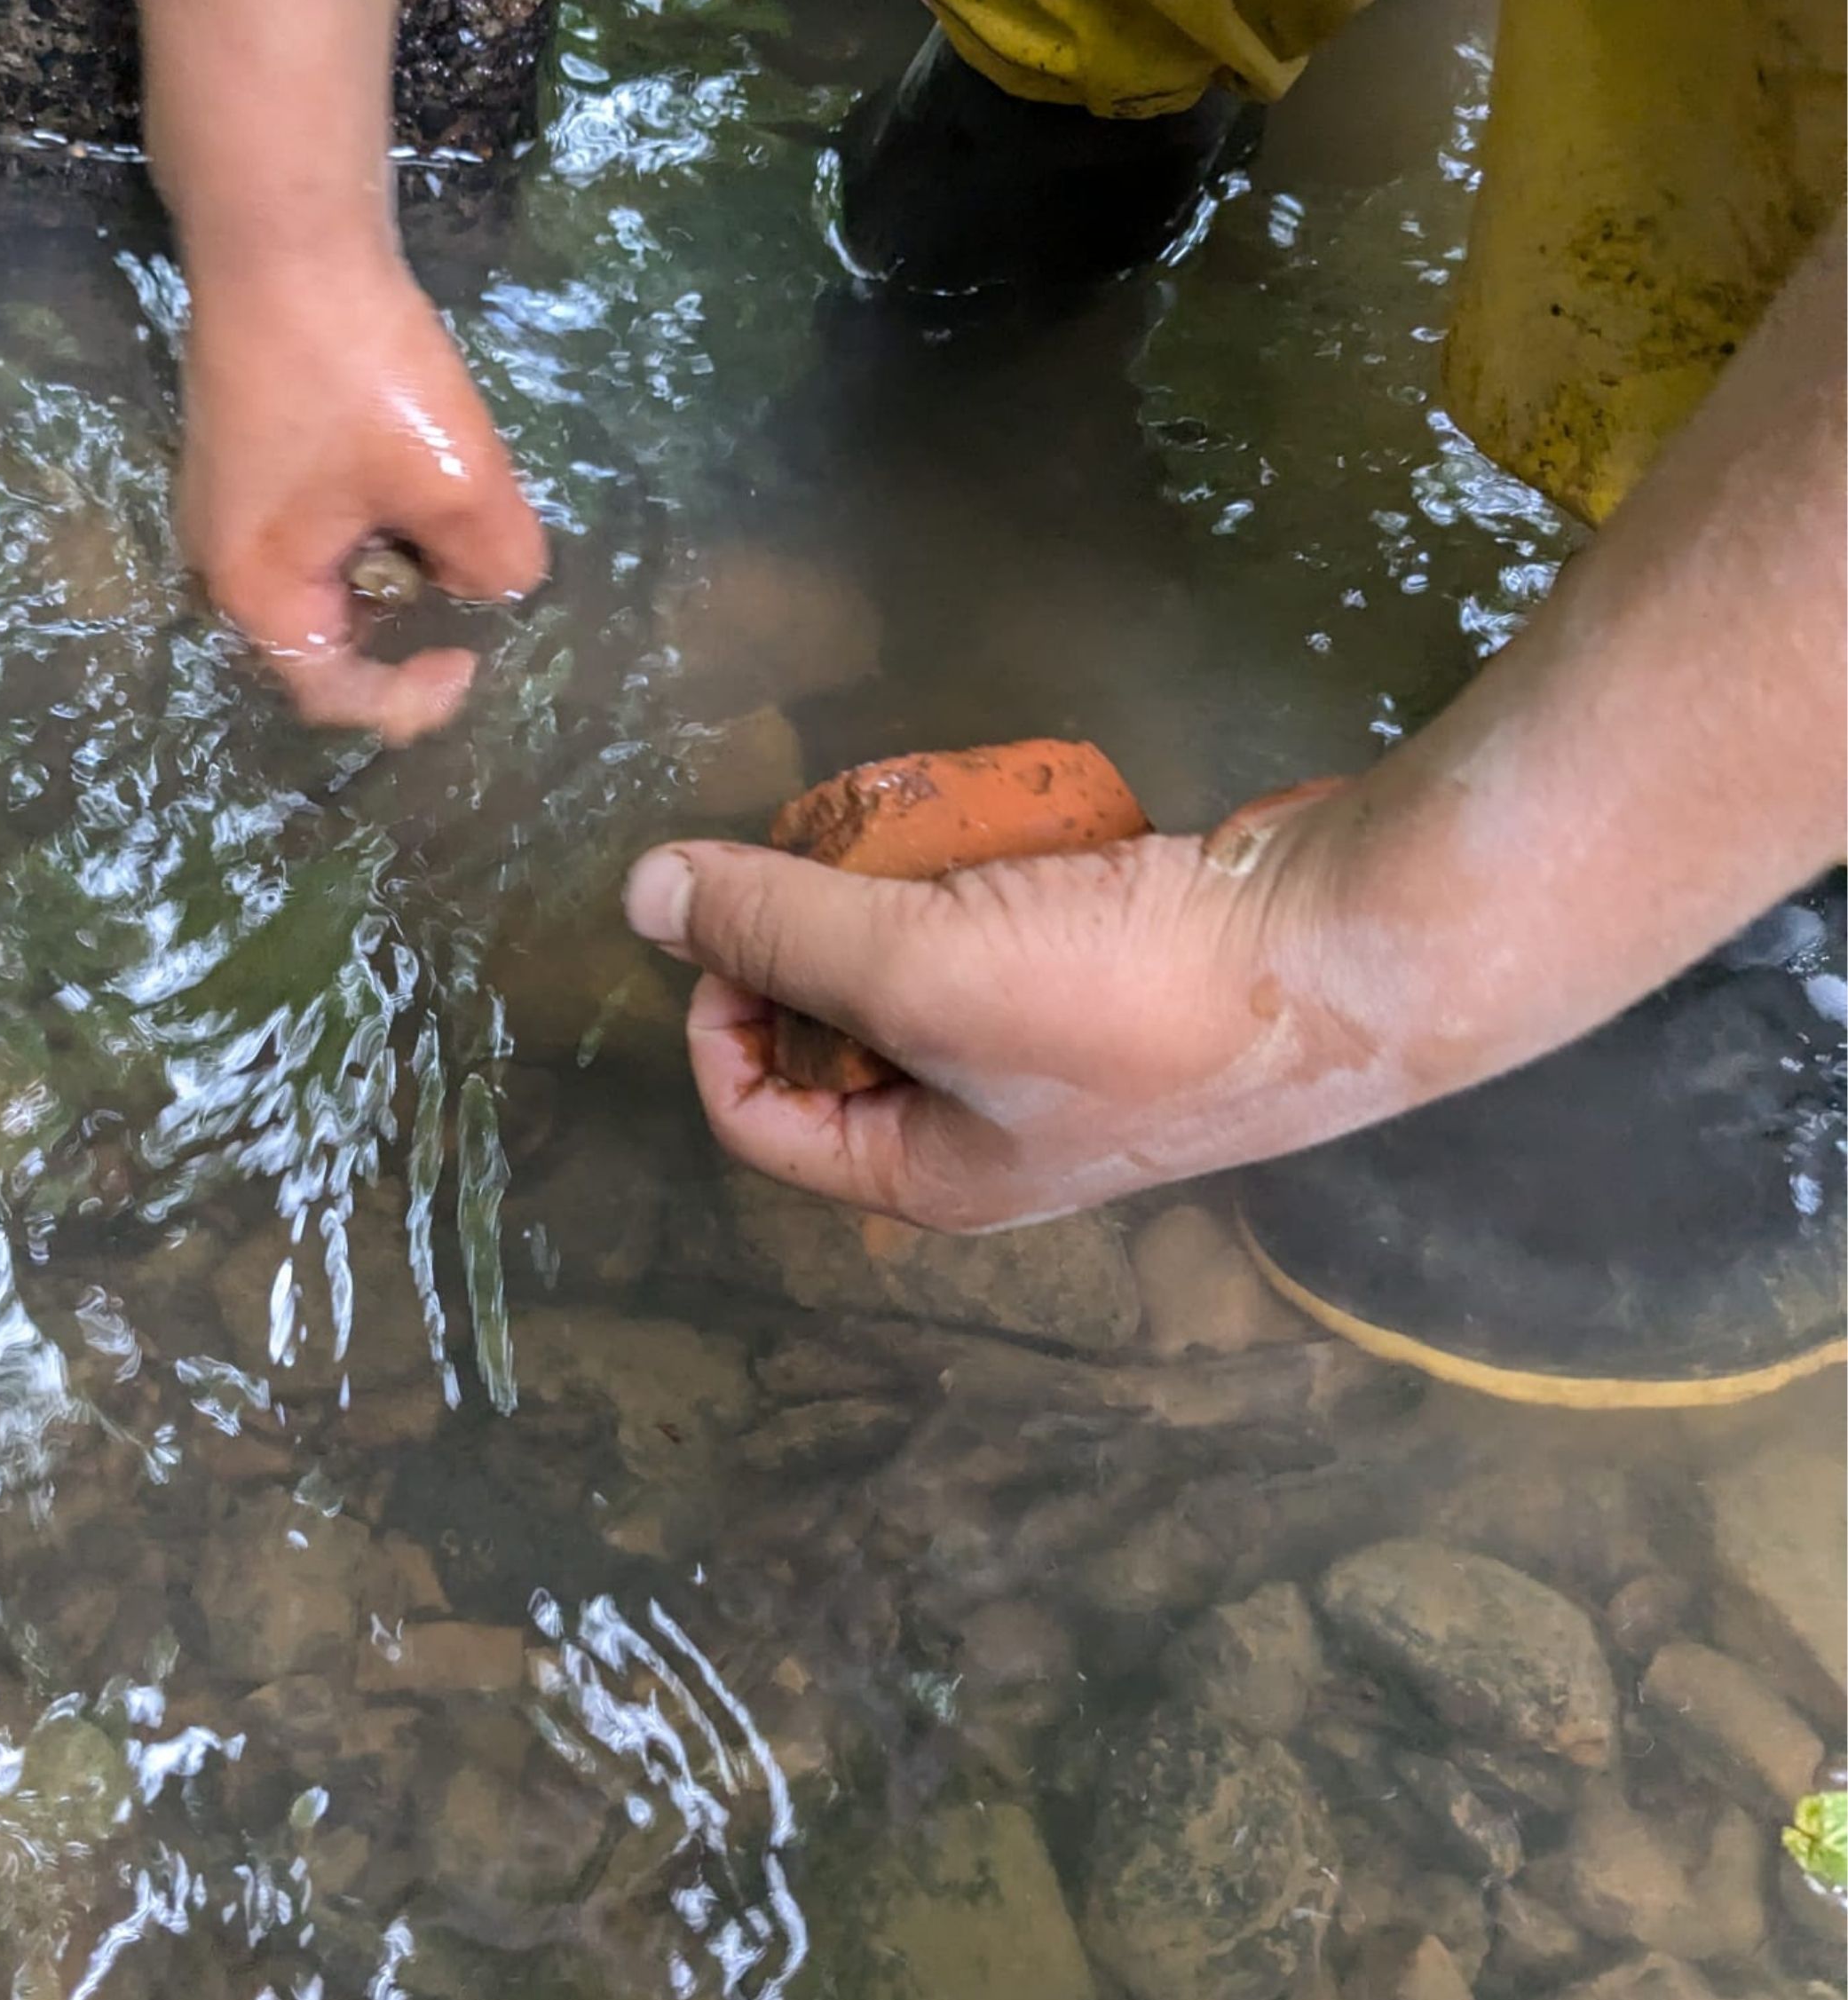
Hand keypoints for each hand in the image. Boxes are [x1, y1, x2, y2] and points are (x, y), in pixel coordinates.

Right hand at [178, 253, 546, 741]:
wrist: (282, 237)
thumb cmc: (357, 368)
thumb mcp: (457, 478)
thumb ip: (494, 561)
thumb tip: (496, 584)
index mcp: (257, 590)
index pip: (332, 693)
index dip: (408, 699)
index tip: (470, 659)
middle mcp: (224, 564)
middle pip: (330, 632)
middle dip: (409, 608)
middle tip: (465, 556)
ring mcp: (227, 507)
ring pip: (329, 570)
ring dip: (397, 551)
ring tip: (445, 492)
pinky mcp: (245, 459)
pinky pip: (316, 520)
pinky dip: (373, 510)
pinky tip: (410, 454)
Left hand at [622, 782, 1408, 1230]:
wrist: (1358, 947)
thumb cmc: (1128, 996)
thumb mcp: (914, 964)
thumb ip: (773, 927)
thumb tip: (640, 893)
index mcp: (932, 1179)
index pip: (758, 1122)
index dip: (715, 1020)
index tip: (733, 915)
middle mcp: (995, 1138)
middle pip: (841, 1038)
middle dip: (822, 938)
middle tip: (833, 851)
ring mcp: (1070, 1058)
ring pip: (931, 968)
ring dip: (912, 894)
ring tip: (925, 829)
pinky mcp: (1131, 976)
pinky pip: (1020, 923)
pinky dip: (1003, 871)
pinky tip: (1017, 820)